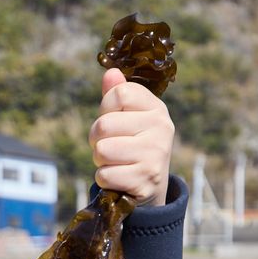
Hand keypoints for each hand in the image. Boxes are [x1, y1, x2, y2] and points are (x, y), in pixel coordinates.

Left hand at [89, 67, 174, 206]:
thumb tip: (110, 72)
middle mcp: (161, 128)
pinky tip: (119, 178)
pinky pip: (104, 175)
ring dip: (100, 160)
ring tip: (115, 162)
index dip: (105, 108)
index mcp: (157, 108)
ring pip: (102, 150)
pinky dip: (104, 179)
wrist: (150, 186)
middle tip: (108, 147)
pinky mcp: (146, 179)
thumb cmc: (133, 145)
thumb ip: (118, 94)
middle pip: (104, 125)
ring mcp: (155, 154)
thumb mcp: (128, 118)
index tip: (111, 119)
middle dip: (96, 139)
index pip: (119, 93)